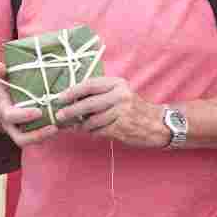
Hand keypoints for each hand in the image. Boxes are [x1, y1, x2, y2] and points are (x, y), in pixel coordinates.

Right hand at [0, 61, 55, 146]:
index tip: (38, 112)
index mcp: (4, 111)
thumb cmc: (8, 91)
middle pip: (21, 139)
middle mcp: (11, 126)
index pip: (10, 117)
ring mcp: (21, 132)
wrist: (8, 104)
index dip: (24, 116)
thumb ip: (1, 74)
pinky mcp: (31, 135)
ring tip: (60, 128)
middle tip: (54, 127)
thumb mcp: (4, 82)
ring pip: (32, 142)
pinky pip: (41, 139)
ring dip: (46, 137)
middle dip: (37, 135)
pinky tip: (68, 127)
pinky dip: (53, 134)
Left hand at [52, 76, 169, 147]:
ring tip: (79, 126)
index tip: (59, 98)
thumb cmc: (133, 108)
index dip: (72, 92)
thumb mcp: (119, 93)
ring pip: (92, 120)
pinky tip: (92, 131)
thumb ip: (99, 94)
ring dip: (82, 125)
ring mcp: (122, 112)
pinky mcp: (122, 127)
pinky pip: (99, 131)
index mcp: (118, 84)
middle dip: (71, 111)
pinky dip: (92, 132)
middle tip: (60, 115)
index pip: (89, 85)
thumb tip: (70, 99)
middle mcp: (121, 96)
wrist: (157, 124)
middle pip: (88, 104)